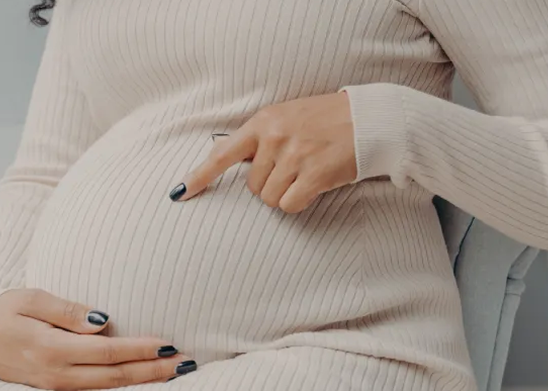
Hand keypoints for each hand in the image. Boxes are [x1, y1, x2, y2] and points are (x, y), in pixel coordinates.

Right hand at [0, 289, 195, 389]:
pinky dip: (122, 385)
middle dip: (153, 371)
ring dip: (143, 380)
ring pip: (108, 388)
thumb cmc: (5, 310)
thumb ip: (68, 311)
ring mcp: (57, 385)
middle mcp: (58, 373)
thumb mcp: (32, 299)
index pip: (107, 352)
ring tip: (174, 372)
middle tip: (186, 363)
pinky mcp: (57, 387)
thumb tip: (103, 321)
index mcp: (52, 349)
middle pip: (114, 376)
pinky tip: (142, 378)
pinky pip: (96, 389)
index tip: (168, 344)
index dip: (140, 350)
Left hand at [170, 92, 356, 212]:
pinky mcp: (314, 174)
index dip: (199, 176)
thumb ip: (262, 137)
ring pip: (269, 199)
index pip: (222, 153)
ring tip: (305, 174)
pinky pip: (289, 205)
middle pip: (252, 187)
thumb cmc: (326, 120)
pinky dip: (299, 202)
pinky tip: (313, 187)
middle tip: (293, 169)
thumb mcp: (286, 117)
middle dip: (269, 185)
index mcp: (263, 122)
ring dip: (285, 194)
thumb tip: (239, 164)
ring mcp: (294, 156)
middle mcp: (274, 138)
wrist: (368, 118)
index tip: (179, 193)